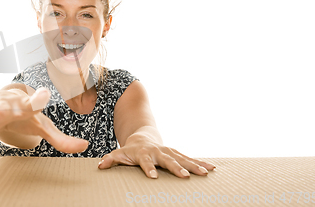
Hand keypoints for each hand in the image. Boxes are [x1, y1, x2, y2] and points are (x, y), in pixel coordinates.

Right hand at [0, 87, 87, 159]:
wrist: (2, 100)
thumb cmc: (25, 114)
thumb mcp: (44, 125)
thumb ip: (62, 138)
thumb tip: (85, 146)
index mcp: (25, 104)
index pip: (33, 101)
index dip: (37, 98)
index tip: (43, 94)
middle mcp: (6, 105)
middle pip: (3, 108)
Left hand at [98, 134, 215, 178]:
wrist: (142, 137)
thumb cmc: (130, 149)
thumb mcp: (119, 153)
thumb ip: (111, 159)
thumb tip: (100, 165)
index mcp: (144, 153)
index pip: (146, 161)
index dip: (148, 168)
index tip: (153, 177)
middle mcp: (158, 151)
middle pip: (168, 160)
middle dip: (177, 168)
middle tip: (185, 177)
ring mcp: (169, 151)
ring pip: (182, 158)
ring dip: (194, 165)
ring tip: (205, 173)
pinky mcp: (177, 153)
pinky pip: (190, 158)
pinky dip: (201, 163)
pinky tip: (213, 169)